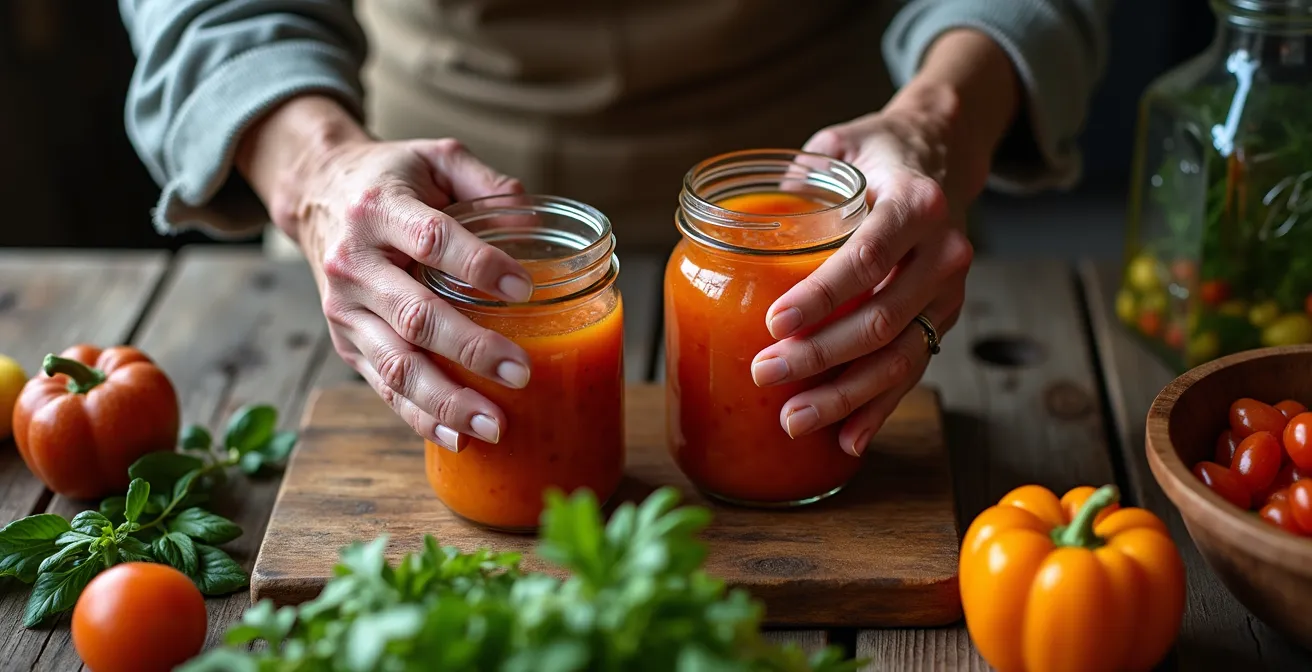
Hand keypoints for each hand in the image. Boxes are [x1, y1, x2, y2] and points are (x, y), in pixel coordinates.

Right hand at [236, 96, 532, 450]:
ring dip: (446, 400)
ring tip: (494, 425)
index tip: (523, 290)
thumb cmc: (393, 177)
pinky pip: (383, 385)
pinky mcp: (346, 342)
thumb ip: (488, 182)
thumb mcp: (437, 157)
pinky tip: (457, 438)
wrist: (317, 192)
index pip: (431, 240)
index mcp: (380, 209)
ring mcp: (346, 309)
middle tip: (520, 373)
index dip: (478, 266)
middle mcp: (355, 263)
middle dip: (470, 349)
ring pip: (395, 363)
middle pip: (415, 315)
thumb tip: (534, 222)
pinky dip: (419, 416)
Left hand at [750, 30, 1018, 456]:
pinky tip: (845, 440)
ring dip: (844, 397)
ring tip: (792, 420)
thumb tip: (733, 219)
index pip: (868, 255)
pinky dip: (877, 410)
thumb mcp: (839, 144)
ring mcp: (948, 294)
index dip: (822, 294)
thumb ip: (796, 177)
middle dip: (819, 355)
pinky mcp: (943, 322)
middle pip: (881, 318)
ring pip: (899, 358)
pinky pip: (911, 372)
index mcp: (916, 202)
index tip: (776, 321)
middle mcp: (944, 252)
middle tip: (764, 373)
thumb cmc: (875, 153)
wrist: (942, 156)